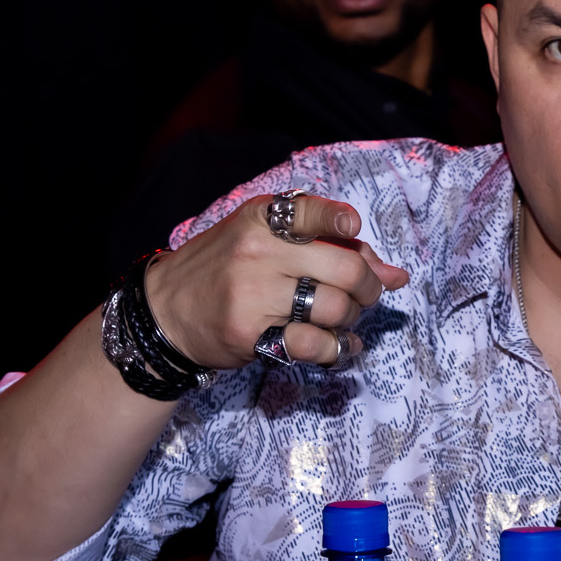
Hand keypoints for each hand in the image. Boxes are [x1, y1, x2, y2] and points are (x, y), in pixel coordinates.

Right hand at [145, 193, 409, 368]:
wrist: (164, 311)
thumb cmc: (225, 268)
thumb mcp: (264, 240)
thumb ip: (330, 247)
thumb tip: (396, 275)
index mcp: (262, 219)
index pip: (313, 212)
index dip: (342, 223)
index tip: (353, 232)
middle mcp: (258, 252)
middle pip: (344, 270)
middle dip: (368, 287)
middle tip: (365, 295)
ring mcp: (253, 294)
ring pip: (335, 308)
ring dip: (351, 318)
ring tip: (342, 318)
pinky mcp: (251, 334)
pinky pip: (313, 343)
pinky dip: (338, 348)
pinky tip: (342, 345)